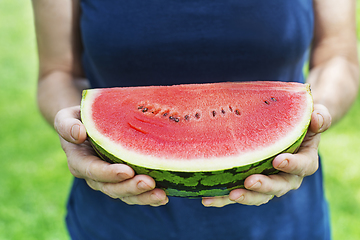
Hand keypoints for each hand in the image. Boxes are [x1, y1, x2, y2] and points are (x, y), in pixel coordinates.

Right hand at [54, 106, 168, 205]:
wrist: (90, 125)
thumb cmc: (80, 119)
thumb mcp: (67, 117)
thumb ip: (67, 124)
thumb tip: (78, 134)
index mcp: (79, 162)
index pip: (92, 171)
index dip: (109, 173)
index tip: (127, 171)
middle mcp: (95, 176)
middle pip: (111, 188)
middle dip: (130, 187)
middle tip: (149, 183)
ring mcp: (110, 181)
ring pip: (125, 195)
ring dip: (143, 197)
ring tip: (161, 195)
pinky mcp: (124, 181)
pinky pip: (135, 194)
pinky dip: (149, 198)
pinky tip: (165, 197)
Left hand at [202, 104, 331, 206]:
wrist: (286, 129)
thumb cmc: (299, 122)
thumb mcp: (313, 116)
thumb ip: (319, 118)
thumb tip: (317, 120)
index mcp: (304, 161)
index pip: (302, 166)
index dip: (292, 165)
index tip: (278, 160)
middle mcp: (287, 177)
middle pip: (278, 187)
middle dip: (264, 186)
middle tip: (250, 182)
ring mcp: (267, 182)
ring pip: (258, 196)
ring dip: (244, 197)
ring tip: (230, 195)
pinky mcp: (249, 184)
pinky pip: (238, 193)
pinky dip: (223, 198)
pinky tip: (207, 198)